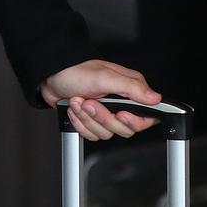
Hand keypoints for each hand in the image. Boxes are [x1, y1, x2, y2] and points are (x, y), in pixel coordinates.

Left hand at [40, 59, 161, 140]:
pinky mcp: (91, 121)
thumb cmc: (75, 71)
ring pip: (105, 133)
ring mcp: (105, 113)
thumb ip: (132, 88)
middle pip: (124, 129)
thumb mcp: (105, 77)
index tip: (120, 114)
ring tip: (79, 101)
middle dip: (102, 117)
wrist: (51, 76)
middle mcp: (120, 104)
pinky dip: (79, 122)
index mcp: (130, 91)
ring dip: (87, 118)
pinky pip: (91, 134)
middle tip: (90, 102)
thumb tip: (155, 98)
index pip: (146, 118)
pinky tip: (74, 108)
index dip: (133, 121)